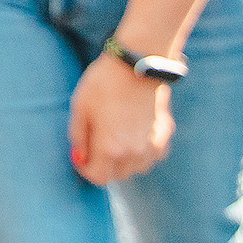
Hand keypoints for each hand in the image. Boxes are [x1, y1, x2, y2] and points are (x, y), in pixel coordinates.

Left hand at [67, 52, 173, 185]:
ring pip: (135, 167)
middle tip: (97, 141)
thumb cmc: (103, 83)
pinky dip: (142, 151)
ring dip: (124, 160)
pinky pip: (150, 156)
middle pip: (117, 175)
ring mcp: (152, 146)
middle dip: (104, 164)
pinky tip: (134, 132)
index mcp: (110, 149)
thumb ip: (78, 138)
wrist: (136, 65)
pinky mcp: (164, 136)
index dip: (86, 169)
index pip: (98, 177)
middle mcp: (134, 154)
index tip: (81, 156)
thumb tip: (79, 158)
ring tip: (116, 135)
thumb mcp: (80, 108)